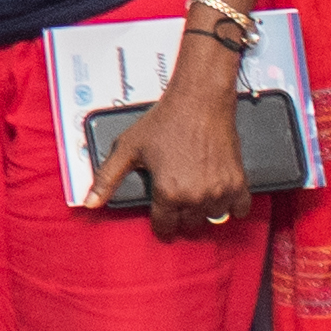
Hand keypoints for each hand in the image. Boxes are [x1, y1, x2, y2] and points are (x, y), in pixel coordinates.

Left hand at [86, 51, 261, 236]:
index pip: (165, 227)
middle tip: (176, 201)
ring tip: (195, 193)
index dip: (161, 226)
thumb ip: (107, 178)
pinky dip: (231, 206)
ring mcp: (219, 191)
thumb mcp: (127, 148)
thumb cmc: (164, 122)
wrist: (198, 103)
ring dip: (204, 210)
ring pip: (212, 217)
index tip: (162, 223)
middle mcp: (195, 197)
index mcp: (168, 193)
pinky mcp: (238, 183)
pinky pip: (239, 209)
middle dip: (181, 217)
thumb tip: (91, 202)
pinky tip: (220, 196)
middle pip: (189, 224)